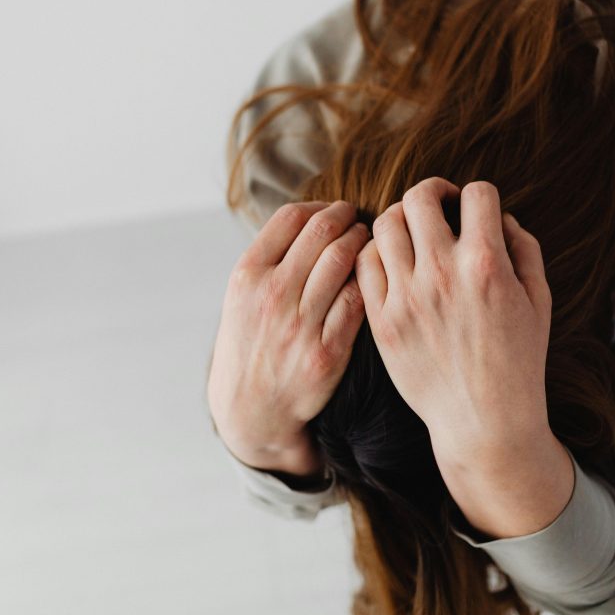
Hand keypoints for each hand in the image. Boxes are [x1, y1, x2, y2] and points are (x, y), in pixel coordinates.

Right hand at [207, 200, 369, 475]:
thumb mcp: (241, 296)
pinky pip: (358, 301)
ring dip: (362, 242)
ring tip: (368, 241)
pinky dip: (369, 280)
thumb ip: (269, 258)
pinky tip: (374, 276)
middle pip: (321, 232)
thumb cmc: (250, 343)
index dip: (320, 206)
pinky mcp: (327, 352)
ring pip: (342, 260)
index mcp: (247, 275)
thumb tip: (310, 216)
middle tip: (358, 219)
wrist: (250, 408)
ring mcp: (299, 324)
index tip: (334, 210)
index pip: (291, 217)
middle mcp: (272, 295)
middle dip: (347, 217)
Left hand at [354, 178, 551, 460]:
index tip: (477, 209)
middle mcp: (441, 274)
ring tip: (412, 231)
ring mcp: (406, 297)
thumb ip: (524, 249)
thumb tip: (500, 217)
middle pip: (420, 197)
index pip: (477, 194)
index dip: (480, 195)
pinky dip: (376, 251)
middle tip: (439, 205)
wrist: (483, 421)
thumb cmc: (518, 360)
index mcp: (486, 265)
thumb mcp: (539, 301)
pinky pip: (365, 263)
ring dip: (401, 217)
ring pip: (385, 224)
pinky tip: (392, 259)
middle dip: (434, 191)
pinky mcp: (381, 320)